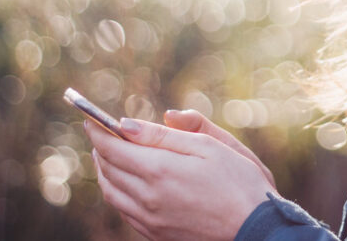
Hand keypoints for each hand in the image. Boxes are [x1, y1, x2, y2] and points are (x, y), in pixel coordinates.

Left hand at [85, 115, 276, 240]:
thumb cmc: (239, 181)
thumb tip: (128, 124)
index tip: (90, 118)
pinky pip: (124, 211)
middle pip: (108, 169)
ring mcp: (150, 219)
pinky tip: (125, 183)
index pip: (112, 147)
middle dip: (100, 148)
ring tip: (108, 156)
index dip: (98, 131)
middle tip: (99, 133)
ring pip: (111, 192)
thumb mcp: (209, 146)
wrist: (255, 228)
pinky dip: (116, 192)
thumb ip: (167, 134)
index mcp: (160, 170)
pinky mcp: (156, 234)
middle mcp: (148, 197)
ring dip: (104, 171)